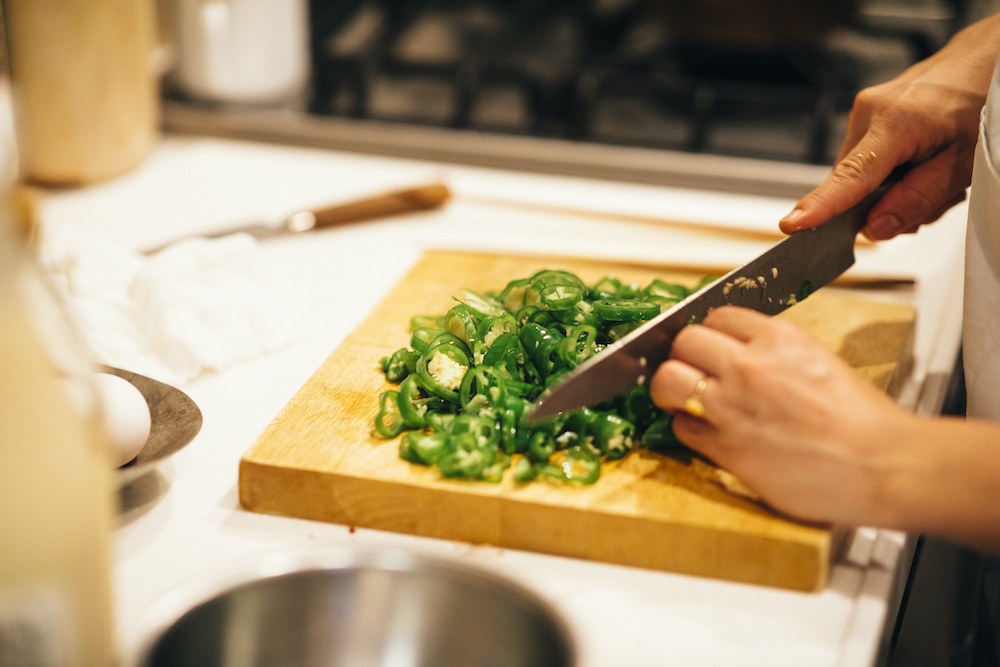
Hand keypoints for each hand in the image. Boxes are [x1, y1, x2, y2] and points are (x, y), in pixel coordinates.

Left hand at [648, 307, 914, 525]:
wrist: (883, 466)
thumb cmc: (865, 422)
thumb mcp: (820, 361)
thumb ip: (776, 352)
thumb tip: (742, 350)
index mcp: (779, 338)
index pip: (717, 315)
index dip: (709, 332)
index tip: (708, 344)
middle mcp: (749, 365)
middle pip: (684, 341)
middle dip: (683, 355)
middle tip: (690, 370)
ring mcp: (733, 406)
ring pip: (667, 380)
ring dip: (670, 388)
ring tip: (682, 398)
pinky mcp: (727, 447)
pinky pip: (682, 428)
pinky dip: (688, 429)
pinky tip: (705, 433)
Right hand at [779, 13, 999, 239]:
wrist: (983, 62)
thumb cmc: (981, 102)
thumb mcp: (963, 162)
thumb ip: (919, 199)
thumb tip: (876, 228)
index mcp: (896, 121)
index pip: (851, 176)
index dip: (821, 206)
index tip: (792, 225)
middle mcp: (869, 112)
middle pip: (854, 184)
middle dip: (885, 204)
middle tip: (932, 199)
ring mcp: (864, 111)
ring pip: (861, 176)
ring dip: (891, 189)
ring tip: (931, 174)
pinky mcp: (867, 114)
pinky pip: (866, 160)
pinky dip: (891, 173)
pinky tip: (918, 164)